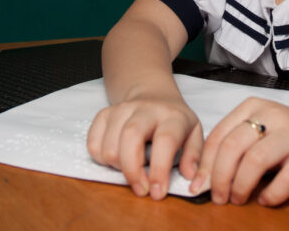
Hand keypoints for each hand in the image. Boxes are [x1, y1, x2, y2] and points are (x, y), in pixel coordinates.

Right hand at [87, 96, 203, 199]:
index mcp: (173, 116)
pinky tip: (117, 160)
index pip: (165, 141)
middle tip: (141, 190)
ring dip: (118, 168)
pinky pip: (92, 144)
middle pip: (130, 137)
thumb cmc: (175, 122)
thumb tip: (191, 178)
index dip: (160, 170)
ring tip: (133, 170)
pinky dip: (102, 160)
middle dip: (132, 171)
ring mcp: (122, 109)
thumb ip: (195, 157)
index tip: (158, 193)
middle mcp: (145, 109)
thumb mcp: (194, 134)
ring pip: (109, 145)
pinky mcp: (104, 114)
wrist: (154, 95)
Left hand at [189, 97, 288, 205]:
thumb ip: (234, 147)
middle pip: (232, 147)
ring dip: (241, 186)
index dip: (205, 165)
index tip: (199, 185)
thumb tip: (202, 179)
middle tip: (218, 197)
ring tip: (238, 198)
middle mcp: (272, 115)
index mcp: (252, 107)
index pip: (218, 136)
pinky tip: (266, 199)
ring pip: (256, 160)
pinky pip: (286, 179)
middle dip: (219, 177)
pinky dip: (271, 194)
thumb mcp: (258, 130)